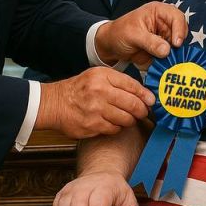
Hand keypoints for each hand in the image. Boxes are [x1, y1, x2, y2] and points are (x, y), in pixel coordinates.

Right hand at [37, 67, 152, 137]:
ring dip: (130, 120)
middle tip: (142, 112)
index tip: (151, 101)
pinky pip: (114, 129)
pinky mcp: (92, 125)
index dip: (145, 95)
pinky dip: (117, 127)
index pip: (132, 86)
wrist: (54, 103)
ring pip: (126, 119)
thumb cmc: (79, 89)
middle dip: (141, 110)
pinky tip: (112, 122)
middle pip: (133, 104)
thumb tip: (144, 95)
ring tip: (126, 117)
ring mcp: (96, 110)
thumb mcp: (97, 76)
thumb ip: (119, 82)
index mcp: (102, 76)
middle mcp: (100, 92)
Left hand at [95, 1, 185, 69]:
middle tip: (174, 56)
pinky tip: (167, 68)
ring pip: (179, 47)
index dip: (179, 29)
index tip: (176, 44)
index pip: (177, 17)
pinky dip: (171, 63)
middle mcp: (165, 24)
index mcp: (159, 12)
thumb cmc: (119, 33)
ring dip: (176, 56)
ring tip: (170, 64)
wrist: (110, 46)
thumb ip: (150, 42)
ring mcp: (165, 38)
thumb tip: (166, 50)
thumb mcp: (133, 35)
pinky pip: (172, 57)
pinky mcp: (163, 51)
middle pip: (181, 33)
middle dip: (179, 45)